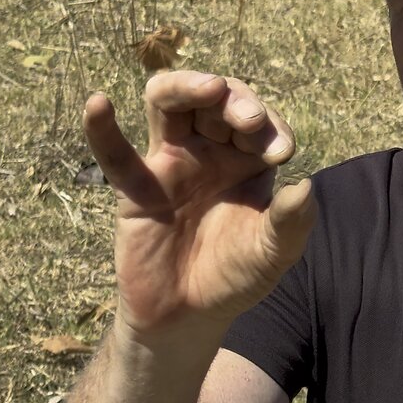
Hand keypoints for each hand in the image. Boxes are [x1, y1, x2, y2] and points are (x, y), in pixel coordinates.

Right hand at [82, 71, 316, 337]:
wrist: (191, 316)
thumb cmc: (237, 276)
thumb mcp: (274, 253)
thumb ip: (291, 223)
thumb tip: (305, 186)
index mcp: (249, 159)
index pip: (261, 121)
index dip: (271, 126)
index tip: (280, 153)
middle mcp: (211, 152)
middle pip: (216, 99)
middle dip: (236, 101)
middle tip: (250, 121)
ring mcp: (171, 164)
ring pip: (170, 104)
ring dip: (187, 87)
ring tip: (208, 88)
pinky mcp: (136, 188)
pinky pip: (116, 155)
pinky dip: (102, 129)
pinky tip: (97, 103)